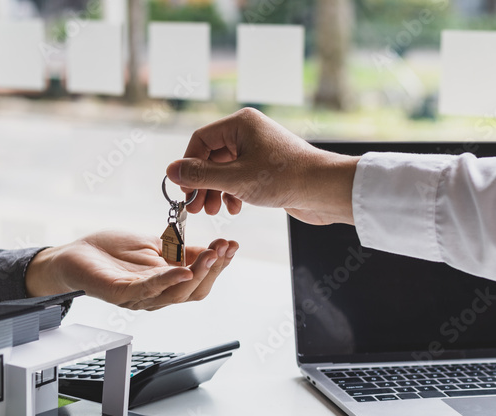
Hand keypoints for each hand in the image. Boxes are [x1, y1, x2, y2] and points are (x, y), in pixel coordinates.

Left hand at [25, 230, 237, 309]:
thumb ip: (181, 250)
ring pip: (177, 294)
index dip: (218, 264)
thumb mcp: (155, 245)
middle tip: (224, 249)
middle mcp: (156, 295)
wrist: (74, 254)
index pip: (200, 279)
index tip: (231, 244)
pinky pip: (149, 290)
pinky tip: (183, 271)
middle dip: (213, 269)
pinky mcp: (120, 294)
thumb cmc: (111, 252)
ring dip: (198, 273)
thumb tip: (213, 248)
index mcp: (166, 284)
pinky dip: (169, 281)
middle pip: (194, 291)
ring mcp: (139, 297)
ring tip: (210, 255)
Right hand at [165, 107, 358, 224]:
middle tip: (196, 208)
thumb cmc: (284, 178)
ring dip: (216, 191)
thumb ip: (200, 175)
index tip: (184, 191)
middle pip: (211, 156)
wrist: (325, 190)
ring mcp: (259, 150)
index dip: (189, 167)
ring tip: (214, 211)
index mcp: (241, 124)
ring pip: (225, 170)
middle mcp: (249, 132)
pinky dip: (233, 193)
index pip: (200, 140)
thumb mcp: (235, 179)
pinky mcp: (267, 168)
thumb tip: (170, 170)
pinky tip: (234, 208)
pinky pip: (240, 178)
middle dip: (203, 183)